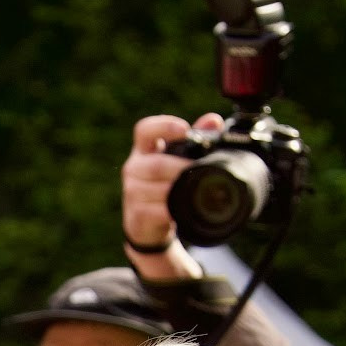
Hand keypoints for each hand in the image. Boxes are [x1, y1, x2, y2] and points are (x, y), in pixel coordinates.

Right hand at [121, 113, 218, 280]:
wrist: (148, 224)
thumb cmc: (165, 185)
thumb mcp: (178, 160)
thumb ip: (197, 138)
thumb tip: (213, 121)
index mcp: (144, 149)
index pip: (145, 130)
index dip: (163, 126)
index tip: (184, 129)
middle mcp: (133, 168)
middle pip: (155, 165)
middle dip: (180, 169)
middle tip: (200, 172)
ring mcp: (132, 192)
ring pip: (157, 190)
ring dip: (178, 191)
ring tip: (194, 192)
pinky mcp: (135, 215)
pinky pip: (156, 212)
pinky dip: (172, 211)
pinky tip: (183, 210)